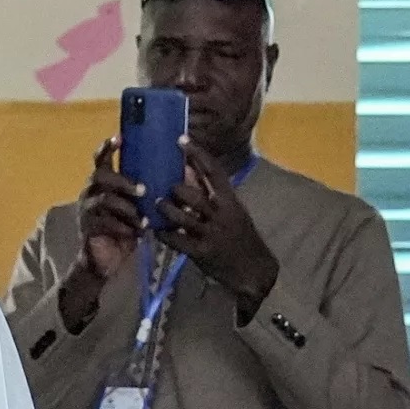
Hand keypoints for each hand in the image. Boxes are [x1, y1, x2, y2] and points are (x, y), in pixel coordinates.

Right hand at [58, 137, 143, 333]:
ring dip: (125, 206)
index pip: (100, 159)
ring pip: (103, 199)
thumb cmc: (125, 229)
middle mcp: (90, 192)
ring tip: (142, 216)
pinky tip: (137, 230)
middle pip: (99, 176)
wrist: (105, 260)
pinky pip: (103, 221)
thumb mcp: (140, 207)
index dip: (107, 148)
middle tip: (143, 190)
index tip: (120, 138)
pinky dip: (123, 226)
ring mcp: (86, 210)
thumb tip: (184, 172)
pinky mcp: (88, 227)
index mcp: (103, 184)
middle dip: (122, 180)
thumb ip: (152, 191)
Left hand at [159, 141, 279, 318]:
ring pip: (184, 217)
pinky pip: (178, 241)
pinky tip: (155, 230)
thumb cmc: (239, 236)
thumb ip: (213, 194)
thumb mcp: (232, 212)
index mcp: (231, 201)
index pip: (214, 172)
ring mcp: (212, 234)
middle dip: (177, 189)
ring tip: (156, 204)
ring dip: (166, 209)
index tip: (180, 139)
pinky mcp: (202, 253)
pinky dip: (164, 234)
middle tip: (163, 185)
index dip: (197, 154)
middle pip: (196, 195)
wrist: (255, 270)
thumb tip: (189, 171)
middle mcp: (222, 214)